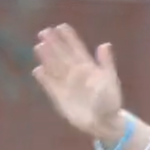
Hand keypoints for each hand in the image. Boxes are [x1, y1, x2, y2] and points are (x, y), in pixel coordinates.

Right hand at [31, 24, 124, 142]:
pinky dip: (44, 78)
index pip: (76, 49)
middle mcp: (75, 74)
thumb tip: (104, 44)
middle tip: (44, 31)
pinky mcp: (60, 97)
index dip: (69, 38)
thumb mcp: (110, 80)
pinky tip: (38, 70)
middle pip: (62, 55)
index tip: (61, 26)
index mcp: (88, 67)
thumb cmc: (111, 101)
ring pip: (54, 67)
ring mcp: (67, 84)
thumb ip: (106, 63)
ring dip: (47, 57)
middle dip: (54, 43)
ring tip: (39, 46)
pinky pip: (50, 85)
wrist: (105, 122)